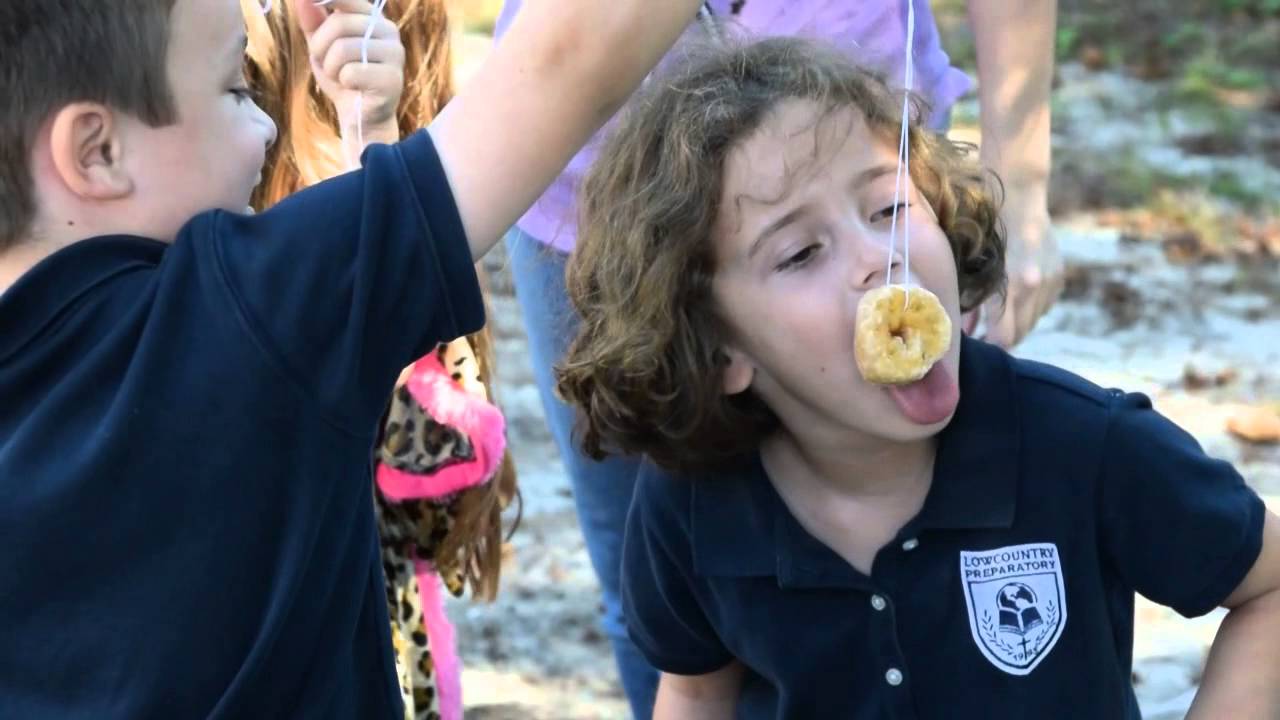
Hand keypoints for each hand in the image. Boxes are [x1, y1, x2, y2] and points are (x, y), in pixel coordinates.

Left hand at [294, 0, 404, 144]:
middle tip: (323, 61)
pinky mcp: (392, 79)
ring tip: (339, 76)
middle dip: (320, 46)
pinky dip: (342, 82)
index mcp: (373, 18)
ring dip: (331, 67)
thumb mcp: (321, 45)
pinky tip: (352, 88)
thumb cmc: (341, 76)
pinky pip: (351, 73)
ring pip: (343, 49)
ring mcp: (394, 54)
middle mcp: (389, 31)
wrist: (360, 115)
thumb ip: (312, 20)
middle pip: (340, 23)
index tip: (307, 0)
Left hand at [964, 188, 1062, 346]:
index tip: (978, 346)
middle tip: (984, 337)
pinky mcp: (1059, 274)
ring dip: (1017, 323)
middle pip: (1021, 332)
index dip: (991, 346)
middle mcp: (1035, 286)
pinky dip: (1030, 307)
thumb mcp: (974, 267)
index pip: (1005, 338)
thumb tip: (967, 330)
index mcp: (1011, 286)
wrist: (1020, 197)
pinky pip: (1045, 304)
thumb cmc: (985, 229)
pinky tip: (1017, 299)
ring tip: (998, 320)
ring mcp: (1051, 280)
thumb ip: (973, 301)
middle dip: (1002, 338)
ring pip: (1034, 320)